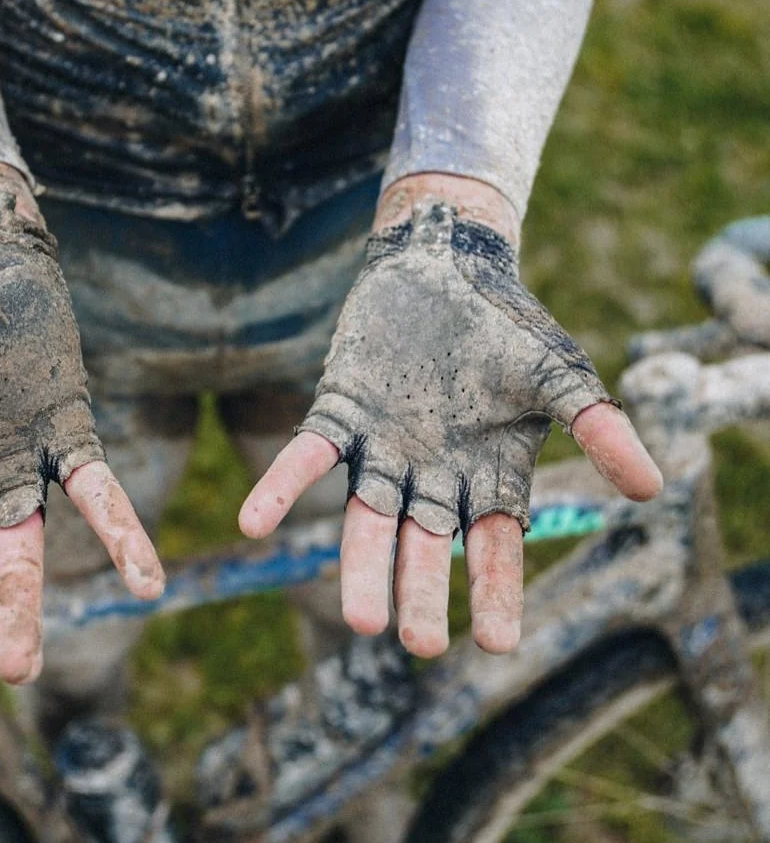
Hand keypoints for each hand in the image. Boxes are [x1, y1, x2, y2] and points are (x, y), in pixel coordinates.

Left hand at [241, 179, 660, 656]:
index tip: (498, 643)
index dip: (496, 592)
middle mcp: (431, 476)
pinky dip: (281, 489)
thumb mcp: (559, 375)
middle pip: (425, 545)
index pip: (494, 548)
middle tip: (414, 641)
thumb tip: (651, 489)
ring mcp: (382, 450)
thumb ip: (598, 429)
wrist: (446, 263)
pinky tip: (254, 522)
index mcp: (487, 477)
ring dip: (360, 564)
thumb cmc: (506, 325)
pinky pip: (307, 457)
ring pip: (366, 518)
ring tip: (358, 618)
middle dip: (420, 590)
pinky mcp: (339, 413)